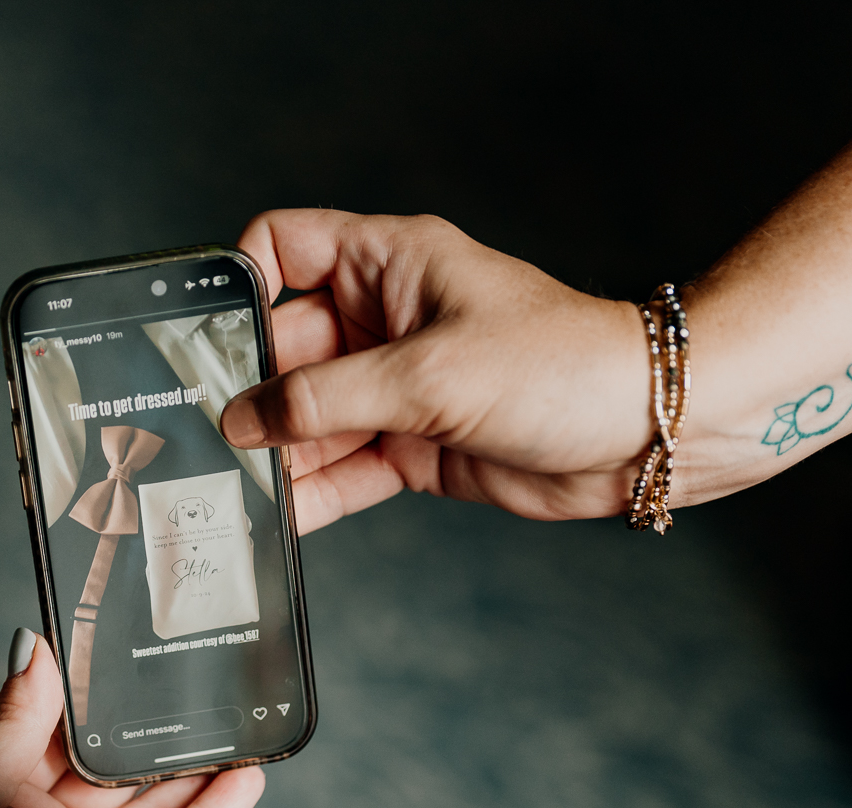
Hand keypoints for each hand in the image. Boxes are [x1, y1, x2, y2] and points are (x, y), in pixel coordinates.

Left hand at [0, 629, 264, 807]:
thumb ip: (11, 722)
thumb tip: (32, 647)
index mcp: (0, 799)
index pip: (54, 738)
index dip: (89, 702)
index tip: (124, 655)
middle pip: (114, 774)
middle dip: (155, 733)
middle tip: (195, 683)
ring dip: (197, 771)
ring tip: (238, 722)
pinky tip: (245, 780)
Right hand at [222, 210, 652, 531]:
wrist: (646, 432)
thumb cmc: (562, 366)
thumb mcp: (428, 375)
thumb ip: (325, 399)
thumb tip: (245, 420)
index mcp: (389, 264)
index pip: (285, 246)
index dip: (242, 283)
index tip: (206, 334)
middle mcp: (385, 320)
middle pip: (283, 348)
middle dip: (246, 392)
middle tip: (206, 436)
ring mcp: (397, 386)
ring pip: (308, 418)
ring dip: (275, 453)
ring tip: (233, 487)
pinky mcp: (413, 445)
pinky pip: (342, 468)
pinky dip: (312, 493)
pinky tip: (280, 517)